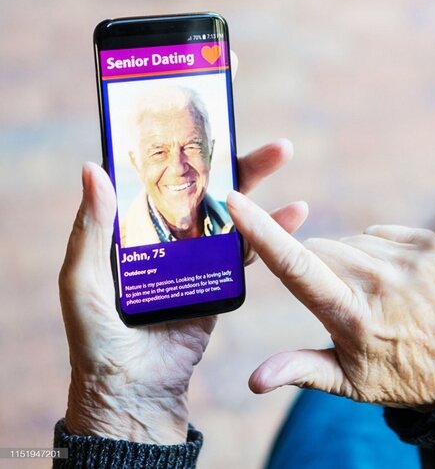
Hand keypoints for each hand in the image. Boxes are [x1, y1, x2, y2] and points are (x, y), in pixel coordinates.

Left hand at [59, 141, 306, 443]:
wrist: (134, 389)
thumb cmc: (98, 337)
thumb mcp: (83, 279)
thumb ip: (92, 228)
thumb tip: (92, 167)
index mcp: (133, 226)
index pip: (156, 172)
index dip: (175, 138)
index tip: (198, 102)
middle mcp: (168, 233)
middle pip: (204, 183)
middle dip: (232, 152)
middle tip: (248, 123)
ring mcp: (199, 255)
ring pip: (232, 209)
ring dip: (259, 181)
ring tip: (284, 150)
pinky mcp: (223, 281)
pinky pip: (250, 249)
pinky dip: (274, 229)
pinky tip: (295, 211)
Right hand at [226, 192, 434, 408]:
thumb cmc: (398, 375)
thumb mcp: (349, 382)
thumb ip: (300, 369)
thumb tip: (254, 381)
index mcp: (352, 315)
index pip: (296, 266)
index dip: (261, 230)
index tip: (234, 200)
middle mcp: (381, 282)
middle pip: (320, 249)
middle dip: (316, 268)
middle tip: (342, 302)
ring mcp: (410, 260)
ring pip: (349, 241)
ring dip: (350, 262)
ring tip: (376, 296)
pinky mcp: (431, 244)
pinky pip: (379, 232)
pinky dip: (378, 251)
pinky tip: (394, 279)